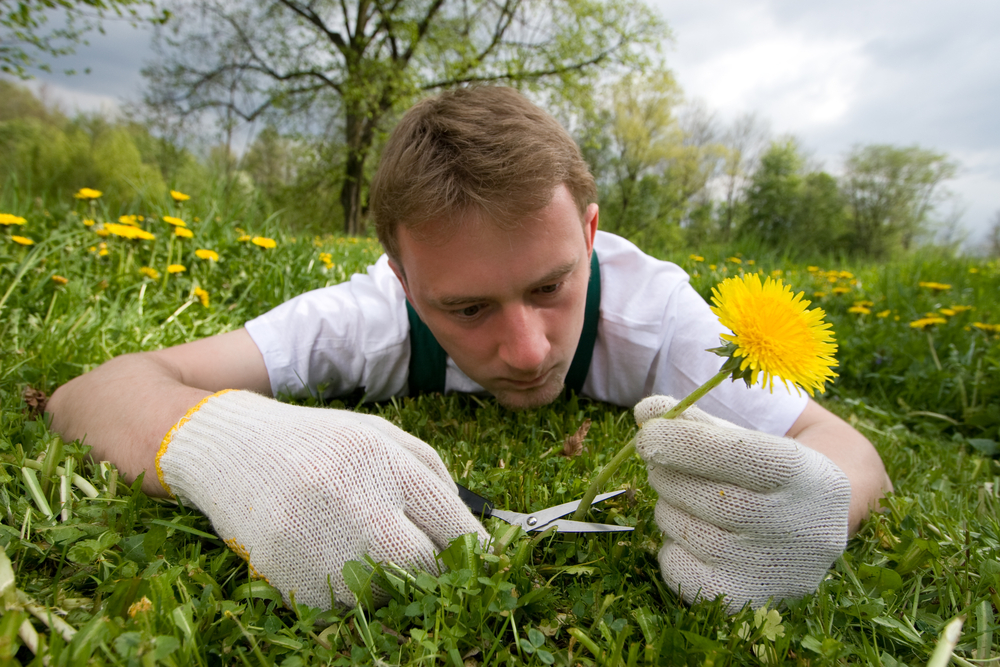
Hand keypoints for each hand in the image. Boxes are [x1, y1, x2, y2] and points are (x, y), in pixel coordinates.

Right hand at [156, 390, 488, 609]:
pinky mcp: (295, 584)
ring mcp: (323, 549)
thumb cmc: (320, 443)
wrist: (234, 452)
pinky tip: (329, 553)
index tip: (486, 561)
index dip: (477, 550)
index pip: (454, 526)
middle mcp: (357, 508)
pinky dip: (349, 590)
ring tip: (363, 543)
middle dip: (435, 569)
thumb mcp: (381, 436)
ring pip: (387, 594)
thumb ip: (433, 475)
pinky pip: (345, 607)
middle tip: (425, 556)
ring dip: (389, 580)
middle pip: (426, 570)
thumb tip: (475, 531)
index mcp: (384, 466)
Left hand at [634, 395, 850, 612]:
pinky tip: (690, 536)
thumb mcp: (747, 439)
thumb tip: (643, 412)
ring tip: (686, 501)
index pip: (736, 455)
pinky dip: (669, 548)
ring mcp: (771, 570)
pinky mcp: (744, 600)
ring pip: (685, 530)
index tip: (647, 433)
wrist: (815, 529)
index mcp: (805, 475)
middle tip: (662, 465)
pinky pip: (677, 571)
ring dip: (667, 507)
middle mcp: (796, 527)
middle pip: (706, 495)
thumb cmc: (768, 475)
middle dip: (668, 473)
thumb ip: (695, 422)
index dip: (683, 442)